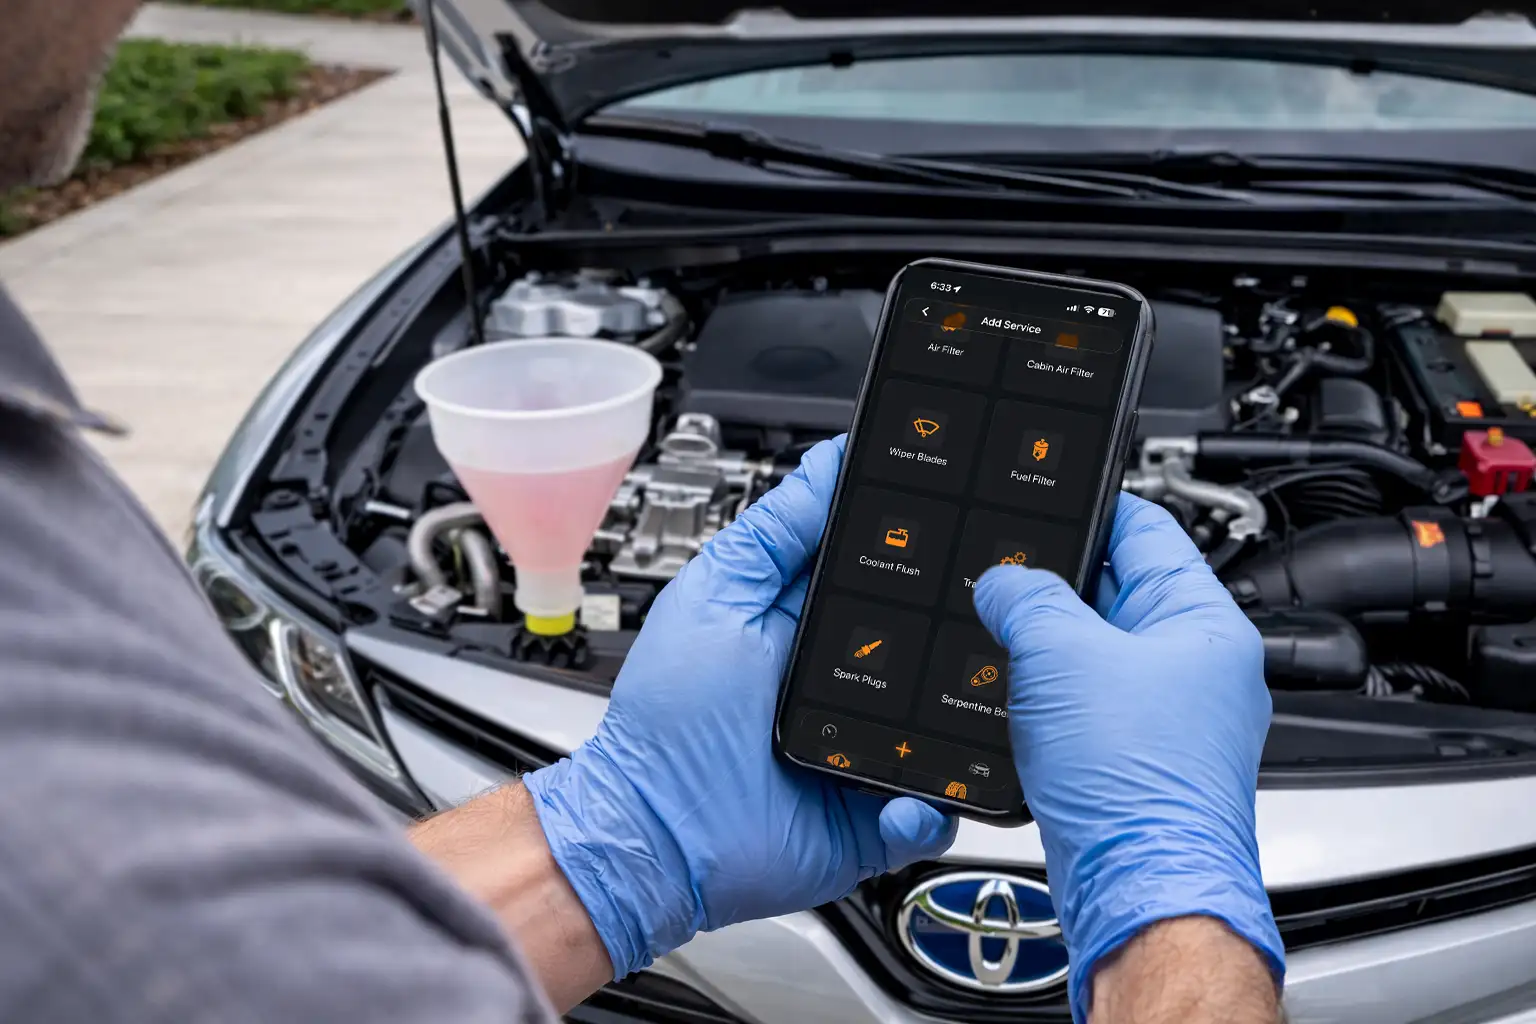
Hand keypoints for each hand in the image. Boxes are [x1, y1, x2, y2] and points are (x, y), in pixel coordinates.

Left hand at [525, 437, 956, 977]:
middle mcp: (853, 682)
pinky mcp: (877, 815)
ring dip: (969, 723)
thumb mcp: (718, 596)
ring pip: (951, 727)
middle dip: (968, 632)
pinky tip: (912, 794)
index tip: (967, 520)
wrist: (656, 831)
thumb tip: (832, 460)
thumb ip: (776, 531)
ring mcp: (870, 749)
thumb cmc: (669, 719)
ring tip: (968, 714)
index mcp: (816, 623)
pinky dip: (934, 807)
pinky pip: (934, 810)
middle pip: (936, 644)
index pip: (890, 573)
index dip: (927, 551)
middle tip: (995, 619)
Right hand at [973, 494, 1283, 1021]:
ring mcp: (1169, 718)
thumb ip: (1026, 597)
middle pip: (1115, 592)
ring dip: (1048, 648)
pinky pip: (1086, 707)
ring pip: (1094, 654)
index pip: (1145, 528)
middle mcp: (1196, 668)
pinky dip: (1050, 698)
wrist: (1138, 889)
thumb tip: (1003, 581)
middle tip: (1003, 579)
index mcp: (1202, 622)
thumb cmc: (1136, 785)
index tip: (1039, 500)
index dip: (1086, 507)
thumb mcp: (1061, 655)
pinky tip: (1016, 701)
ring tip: (1004, 642)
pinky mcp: (1136, 762)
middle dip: (1054, 586)